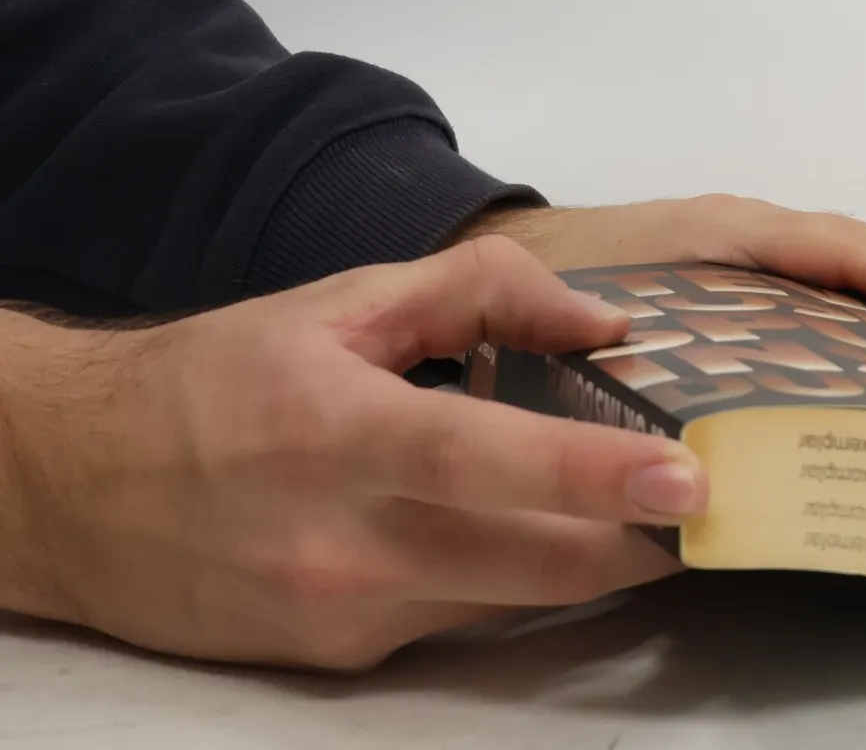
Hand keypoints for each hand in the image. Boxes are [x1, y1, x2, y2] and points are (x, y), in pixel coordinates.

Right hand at [0, 237, 704, 669]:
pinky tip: (528, 527)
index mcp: (340, 429)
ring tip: (638, 503)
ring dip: (587, 559)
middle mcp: (342, 543)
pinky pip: (463, 620)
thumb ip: (486, 290)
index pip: (489, 461)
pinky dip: (515, 576)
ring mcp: (341, 616)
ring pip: (512, 600)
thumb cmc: (219, 378)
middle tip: (705, 493)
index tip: (687, 479)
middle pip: (533, 563)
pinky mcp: (339, 661)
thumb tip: (607, 319)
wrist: (75, 490)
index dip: (597, 476)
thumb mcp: (346, 299)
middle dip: (637, 538)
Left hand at [460, 194, 865, 347]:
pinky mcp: (749, 275)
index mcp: (731, 236)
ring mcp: (758, 251)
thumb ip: (646, 380)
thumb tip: (702, 475)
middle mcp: (757, 234)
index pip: (855, 257)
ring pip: (864, 269)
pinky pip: (835, 286)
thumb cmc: (544, 284)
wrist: (496, 250)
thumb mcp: (593, 329)